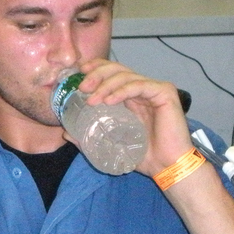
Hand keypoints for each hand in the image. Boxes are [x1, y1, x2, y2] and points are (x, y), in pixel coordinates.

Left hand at [75, 59, 192, 175]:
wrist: (167, 166)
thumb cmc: (144, 155)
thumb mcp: (111, 143)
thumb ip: (89, 137)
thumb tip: (66, 133)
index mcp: (131, 96)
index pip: (113, 73)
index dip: (96, 68)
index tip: (79, 72)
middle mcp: (143, 89)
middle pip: (118, 70)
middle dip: (97, 74)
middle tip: (82, 87)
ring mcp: (154, 89)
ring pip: (126, 76)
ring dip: (106, 85)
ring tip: (91, 99)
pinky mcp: (164, 92)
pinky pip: (139, 86)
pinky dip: (122, 91)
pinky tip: (108, 100)